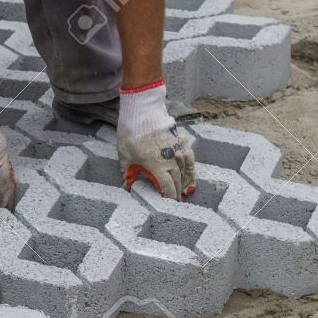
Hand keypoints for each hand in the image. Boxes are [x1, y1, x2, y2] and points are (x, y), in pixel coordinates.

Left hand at [117, 80, 195, 200]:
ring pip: (186, 171)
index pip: (167, 189)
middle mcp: (171, 160)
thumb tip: (127, 188)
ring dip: (185, 183)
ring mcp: (178, 150)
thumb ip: (128, 174)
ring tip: (184, 192)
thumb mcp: (125, 155)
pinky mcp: (181, 141)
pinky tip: (190, 175)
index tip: (169, 206)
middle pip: (178, 182)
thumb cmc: (131, 133)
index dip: (169, 199)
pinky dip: (191, 169)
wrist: (143, 110)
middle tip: (177, 203)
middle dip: (177, 194)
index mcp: (157, 167)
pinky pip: (190, 158)